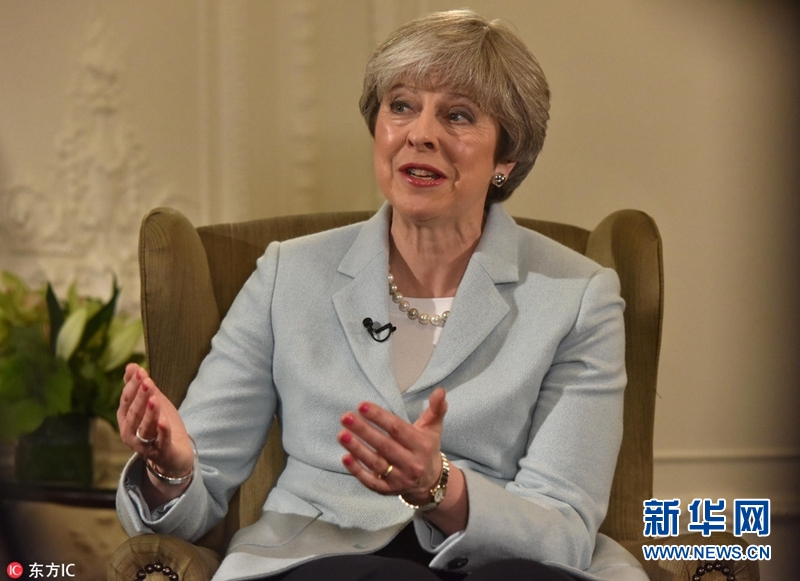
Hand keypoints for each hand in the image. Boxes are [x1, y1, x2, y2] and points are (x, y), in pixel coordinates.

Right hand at [117, 363, 194, 497]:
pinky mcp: (161, 453)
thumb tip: (131, 366)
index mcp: (126, 419)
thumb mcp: (152, 403)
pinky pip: (160, 442)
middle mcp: (130, 433)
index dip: (133, 386)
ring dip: (149, 413)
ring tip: (154, 399)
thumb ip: (141, 386)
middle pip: (134, 414)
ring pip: (144, 428)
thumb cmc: (160, 426)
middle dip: (140, 397)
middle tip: (147, 382)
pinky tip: (164, 422)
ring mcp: (144, 445)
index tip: (141, 372)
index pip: (126, 401)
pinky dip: (162, 432)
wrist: (175, 455)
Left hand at [338, 387, 447, 505]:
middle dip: (364, 431)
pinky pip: (370, 481)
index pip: (398, 429)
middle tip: (346, 417)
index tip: (362, 406)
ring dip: (357, 449)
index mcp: (422, 446)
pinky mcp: (388, 490)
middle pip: (384, 446)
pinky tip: (344, 457)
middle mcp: (412, 464)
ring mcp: (399, 479)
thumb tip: (440, 391)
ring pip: (376, 463)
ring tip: (341, 434)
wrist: (431, 482)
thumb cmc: (427, 448)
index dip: (380, 417)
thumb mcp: (433, 428)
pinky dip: (357, 471)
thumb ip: (436, 409)